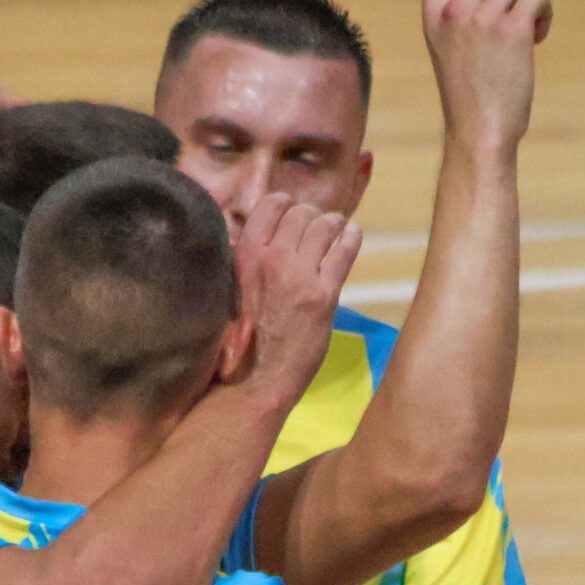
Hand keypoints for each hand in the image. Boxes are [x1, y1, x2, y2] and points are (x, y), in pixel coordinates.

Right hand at [232, 194, 363, 406]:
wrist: (255, 380)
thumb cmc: (241, 340)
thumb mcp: (232, 289)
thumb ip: (247, 261)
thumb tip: (262, 237)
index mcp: (244, 256)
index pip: (270, 206)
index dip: (285, 204)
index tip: (292, 211)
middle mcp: (271, 259)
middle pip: (300, 213)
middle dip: (312, 215)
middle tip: (318, 225)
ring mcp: (299, 276)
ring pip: (324, 226)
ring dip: (334, 223)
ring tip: (338, 227)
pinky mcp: (324, 296)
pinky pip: (344, 250)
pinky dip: (351, 237)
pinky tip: (352, 235)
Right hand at [419, 0, 553, 152]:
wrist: (479, 134)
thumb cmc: (471, 95)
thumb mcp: (453, 47)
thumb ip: (466, 12)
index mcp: (435, 12)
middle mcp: (455, 9)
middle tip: (518, 16)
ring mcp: (482, 18)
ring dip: (531, 0)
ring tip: (528, 30)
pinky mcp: (511, 29)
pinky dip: (543, 13)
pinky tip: (536, 38)